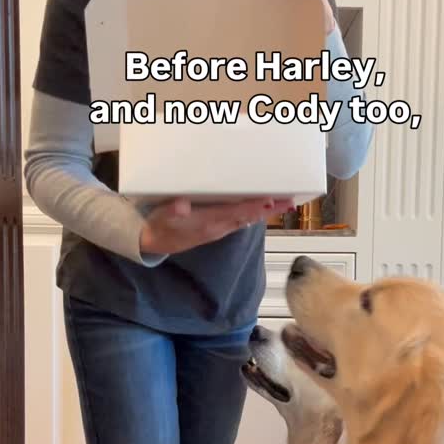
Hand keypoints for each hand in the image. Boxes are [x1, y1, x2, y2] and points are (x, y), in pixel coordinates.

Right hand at [139, 196, 293, 255]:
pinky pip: (240, 220)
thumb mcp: (161, 217)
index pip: (237, 213)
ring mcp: (219, 229)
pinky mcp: (217, 228)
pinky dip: (253, 213)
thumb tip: (182, 205)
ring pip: (247, 219)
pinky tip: (261, 207)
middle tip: (289, 201)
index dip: (254, 207)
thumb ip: (172, 211)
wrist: (154, 243)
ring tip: (282, 202)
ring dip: (264, 211)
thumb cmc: (158, 226)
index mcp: (208, 222)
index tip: (270, 200)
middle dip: (269, 209)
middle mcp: (218, 227)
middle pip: (249, 217)